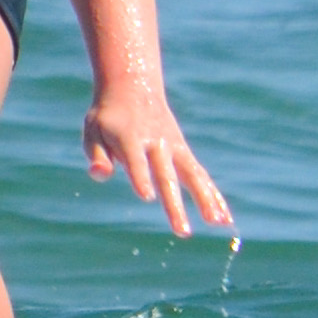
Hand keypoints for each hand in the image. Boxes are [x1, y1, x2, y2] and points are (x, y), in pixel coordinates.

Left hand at [83, 84, 231, 238]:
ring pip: (193, 175)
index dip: (140, 177)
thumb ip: (97, 154)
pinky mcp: (183, 151)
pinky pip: (200, 175)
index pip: (136, 161)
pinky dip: (213, 194)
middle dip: (175, 205)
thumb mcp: (94, 130)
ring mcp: (174, 146)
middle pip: (167, 175)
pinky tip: (223, 218)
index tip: (147, 197)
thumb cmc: (108, 116)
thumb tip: (99, 174)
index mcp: (130, 138)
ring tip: (217, 224)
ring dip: (206, 200)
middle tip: (182, 232)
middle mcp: (156, 143)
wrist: (134, 86)